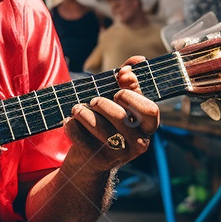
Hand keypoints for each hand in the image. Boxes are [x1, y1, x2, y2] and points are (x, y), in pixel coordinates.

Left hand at [61, 57, 159, 174]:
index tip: (118, 85)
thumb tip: (138, 60)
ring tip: (77, 110)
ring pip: (99, 126)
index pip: (150, 110)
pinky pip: (79, 136)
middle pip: (121, 117)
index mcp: (146, 127)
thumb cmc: (106, 124)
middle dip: (102, 103)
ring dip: (82, 112)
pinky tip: (70, 123)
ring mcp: (119, 154)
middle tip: (93, 101)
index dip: (132, 94)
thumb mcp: (118, 103)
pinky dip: (71, 125)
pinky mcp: (97, 160)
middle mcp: (138, 142)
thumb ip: (128, 81)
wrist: (88, 161)